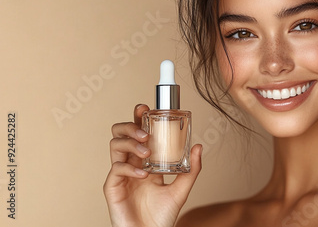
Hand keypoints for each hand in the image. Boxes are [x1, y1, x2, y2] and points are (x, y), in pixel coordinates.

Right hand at [104, 104, 201, 226]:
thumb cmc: (162, 216)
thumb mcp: (181, 189)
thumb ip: (191, 170)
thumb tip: (198, 147)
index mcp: (144, 161)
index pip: (138, 133)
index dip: (139, 118)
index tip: (147, 108)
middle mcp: (131, 164)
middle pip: (121, 133)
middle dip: (131, 125)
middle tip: (145, 131)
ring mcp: (120, 175)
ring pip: (115, 145)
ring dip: (130, 143)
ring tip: (147, 152)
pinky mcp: (112, 187)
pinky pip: (116, 169)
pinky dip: (130, 169)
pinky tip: (144, 175)